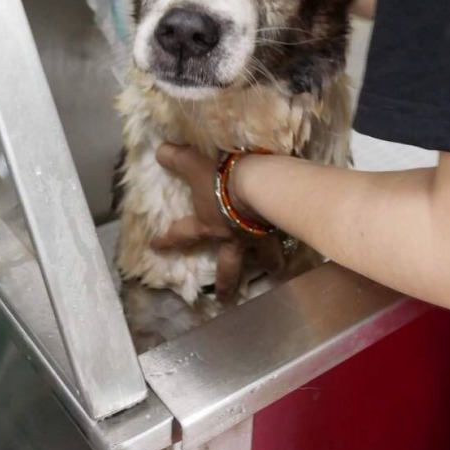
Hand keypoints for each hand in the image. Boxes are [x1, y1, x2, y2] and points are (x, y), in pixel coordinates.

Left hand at [151, 144, 284, 302]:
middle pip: (228, 265)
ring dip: (269, 264)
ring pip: (264, 256)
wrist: (260, 184)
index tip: (155, 248)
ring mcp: (258, 236)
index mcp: (208, 226)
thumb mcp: (196, 167)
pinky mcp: (280, 227)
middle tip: (225, 299)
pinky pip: (284, 236)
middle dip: (226, 282)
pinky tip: (294, 240)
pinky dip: (288, 239)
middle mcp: (232, 238)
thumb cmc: (223, 179)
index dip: (167, 240)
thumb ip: (179, 160)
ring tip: (275, 271)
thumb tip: (159, 151)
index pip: (182, 235)